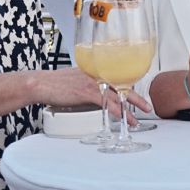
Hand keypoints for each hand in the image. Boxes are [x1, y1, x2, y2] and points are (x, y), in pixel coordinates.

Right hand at [36, 67, 151, 117]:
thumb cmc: (56, 82)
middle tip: (147, 107)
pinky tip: (123, 119)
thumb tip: (97, 90)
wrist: (41, 84)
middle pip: (123, 86)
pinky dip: (117, 112)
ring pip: (118, 97)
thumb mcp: (77, 77)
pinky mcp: (88, 92)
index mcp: (97, 70)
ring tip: (137, 120)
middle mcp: (98, 74)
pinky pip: (107, 104)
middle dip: (137, 98)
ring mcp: (94, 82)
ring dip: (129, 109)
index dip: (130, 87)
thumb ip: (90, 81)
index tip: (138, 95)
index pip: (119, 78)